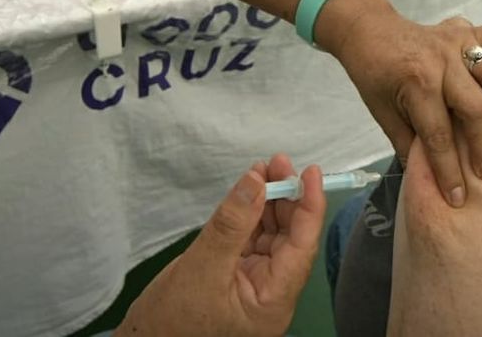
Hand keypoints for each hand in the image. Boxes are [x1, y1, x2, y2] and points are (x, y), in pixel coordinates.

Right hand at [115, 155, 324, 336]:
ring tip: (264, 168)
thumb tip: (256, 181)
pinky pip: (252, 238)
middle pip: (290, 238)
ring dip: (269, 201)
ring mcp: (255, 284)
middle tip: (278, 162)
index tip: (310, 173)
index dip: (309, 207)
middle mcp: (271, 294)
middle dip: (287, 197)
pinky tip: (251, 190)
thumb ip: (232, 224)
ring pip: (272, 235)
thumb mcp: (202, 268)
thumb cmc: (171, 320)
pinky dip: (252, 213)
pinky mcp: (237, 275)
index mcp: (273, 302)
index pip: (301, 247)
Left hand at [330, 6, 481, 207]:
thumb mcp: (382, 115)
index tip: (457, 198)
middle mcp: (440, 62)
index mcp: (416, 85)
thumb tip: (431, 180)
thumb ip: (408, 144)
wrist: (370, 33)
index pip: (438, 136)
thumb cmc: (375, 77)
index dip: (448, 171)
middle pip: (475, 108)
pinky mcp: (468, 29)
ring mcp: (457, 42)